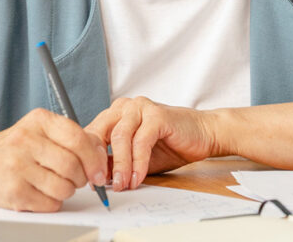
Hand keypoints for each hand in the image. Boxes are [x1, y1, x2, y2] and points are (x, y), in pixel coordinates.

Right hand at [0, 109, 107, 211]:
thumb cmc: (17, 148)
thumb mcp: (43, 131)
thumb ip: (74, 138)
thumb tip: (101, 156)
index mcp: (39, 120)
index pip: (77, 138)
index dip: (94, 159)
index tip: (98, 171)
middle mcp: (24, 140)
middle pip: (72, 166)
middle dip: (81, 178)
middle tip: (76, 179)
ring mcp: (16, 166)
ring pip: (64, 187)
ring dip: (67, 191)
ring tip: (56, 184)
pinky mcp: (13, 191)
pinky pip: (50, 203)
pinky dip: (53, 202)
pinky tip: (42, 192)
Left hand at [86, 96, 220, 190]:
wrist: (204, 135)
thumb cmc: (171, 146)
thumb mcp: (136, 159)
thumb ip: (116, 163)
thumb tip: (96, 177)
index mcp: (115, 114)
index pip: (92, 134)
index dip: (88, 158)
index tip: (89, 181)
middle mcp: (124, 107)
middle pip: (101, 134)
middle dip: (98, 162)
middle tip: (100, 185)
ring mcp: (140, 108)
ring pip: (120, 138)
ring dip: (120, 165)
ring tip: (122, 185)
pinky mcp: (157, 115)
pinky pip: (141, 142)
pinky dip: (138, 163)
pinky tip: (138, 178)